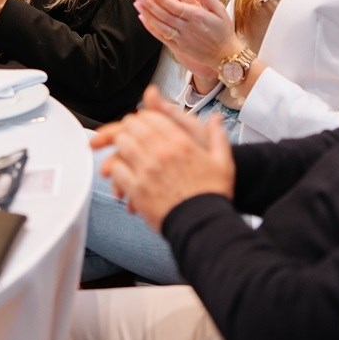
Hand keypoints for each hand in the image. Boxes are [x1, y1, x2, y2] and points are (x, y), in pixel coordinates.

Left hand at [92, 87, 234, 229]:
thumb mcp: (223, 161)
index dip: (145, 116)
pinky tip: (119, 170)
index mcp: (181, 142)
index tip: (143, 120)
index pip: (153, 116)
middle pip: (134, 127)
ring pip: (123, 144)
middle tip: (129, 131)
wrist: (203, 224)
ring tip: (123, 148)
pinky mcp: (138, 190)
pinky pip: (118, 169)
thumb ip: (217, 136)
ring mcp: (148, 171)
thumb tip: (216, 118)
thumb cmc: (213, 194)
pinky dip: (116, 168)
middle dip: (129, 126)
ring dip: (121, 144)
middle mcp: (162, 153)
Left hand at [131, 0, 233, 83]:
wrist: (225, 56)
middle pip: (163, 13)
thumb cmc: (224, 31)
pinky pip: (161, 36)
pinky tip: (143, 18)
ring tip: (137, 2)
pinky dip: (151, 27)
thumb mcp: (221, 11)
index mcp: (197, 16)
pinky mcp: (178, 46)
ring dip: (147, 12)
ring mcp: (181, 38)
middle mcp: (187, 27)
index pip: (174, 5)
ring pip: (160, 24)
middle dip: (149, 2)